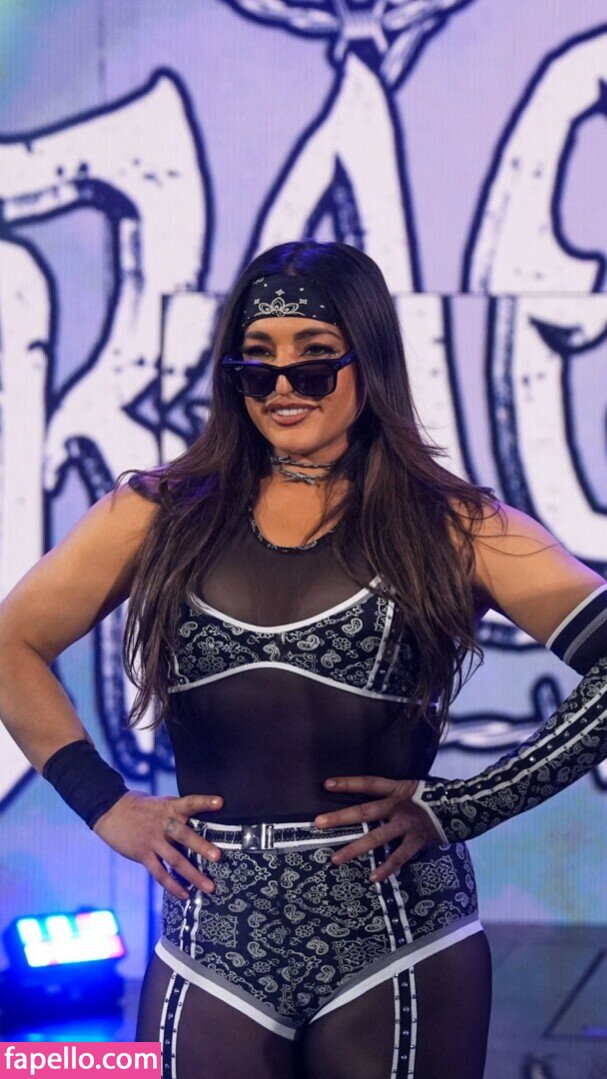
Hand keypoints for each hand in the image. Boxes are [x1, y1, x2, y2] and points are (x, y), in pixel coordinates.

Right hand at [92, 791, 223, 899]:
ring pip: (175, 859)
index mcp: (170, 807)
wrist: (111, 810)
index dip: (205, 801)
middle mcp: (163, 824)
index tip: (220, 802)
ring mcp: (153, 840)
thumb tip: (199, 822)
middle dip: (201, 846)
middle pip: (184, 835)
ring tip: (209, 887)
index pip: (190, 802)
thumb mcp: (160, 803)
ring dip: (193, 875)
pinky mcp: (143, 854)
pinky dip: (173, 886)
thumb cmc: (141, 807)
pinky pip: (160, 873)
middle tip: (218, 857)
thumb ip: (177, 813)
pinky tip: (185, 895)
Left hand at [314, 776, 442, 881]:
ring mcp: (408, 824)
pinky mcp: (418, 841)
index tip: (326, 784)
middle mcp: (400, 805)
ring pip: (376, 837)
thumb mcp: (414, 788)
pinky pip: (399, 857)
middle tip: (318, 823)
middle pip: (365, 811)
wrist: (466, 807)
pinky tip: (372, 877)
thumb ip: (395, 794)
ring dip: (354, 849)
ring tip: (335, 859)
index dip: (348, 783)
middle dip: (340, 817)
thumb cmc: (436, 796)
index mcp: (398, 789)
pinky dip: (386, 868)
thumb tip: (376, 797)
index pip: (368, 783)